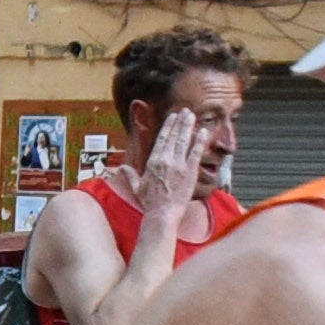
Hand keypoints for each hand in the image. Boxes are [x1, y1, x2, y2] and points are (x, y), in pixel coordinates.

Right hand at [133, 108, 204, 222]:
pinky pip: (196, 153)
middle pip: (174, 136)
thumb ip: (130, 174)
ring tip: (192, 116)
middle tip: (185, 111)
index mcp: (153, 161)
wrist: (162, 213)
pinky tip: (204, 132)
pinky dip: (200, 141)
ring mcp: (179, 165)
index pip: (162, 139)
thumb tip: (120, 168)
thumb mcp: (136, 187)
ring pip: (184, 141)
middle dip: (180, 122)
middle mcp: (166, 160)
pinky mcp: (190, 171)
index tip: (173, 117)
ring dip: (188, 127)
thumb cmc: (149, 202)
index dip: (168, 126)